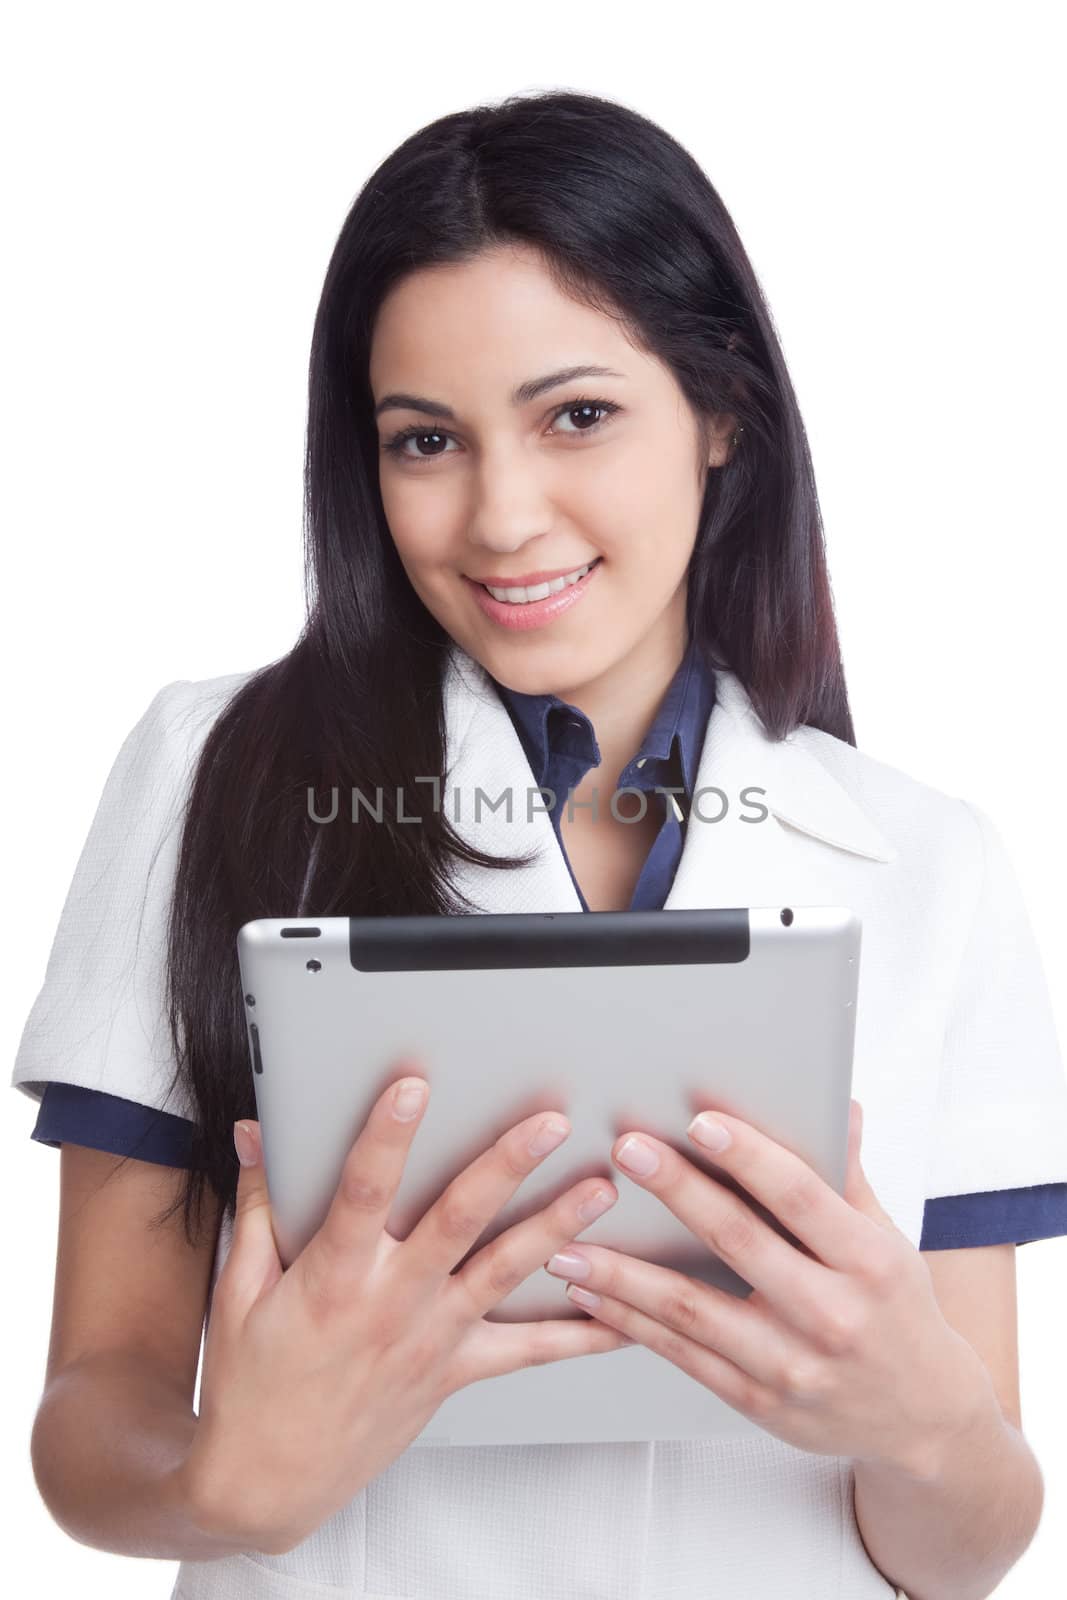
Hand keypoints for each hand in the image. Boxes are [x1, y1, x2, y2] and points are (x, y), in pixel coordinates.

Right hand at [184, 1066, 630, 1555]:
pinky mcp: (454, 1372)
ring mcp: (430, 1339)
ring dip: (556, 1226)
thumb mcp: (240, 1287)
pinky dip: (580, 1335)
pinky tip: (621, 1316)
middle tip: (548, 1125)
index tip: (413, 1087)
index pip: (363, 1190)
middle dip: (506, 1166)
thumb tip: (255, 1134)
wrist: (267, 1482)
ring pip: (503, 1272)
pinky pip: (527, 1352)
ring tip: (600, 1190)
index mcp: (333, 1275)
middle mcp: (391, 1302)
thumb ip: (259, 1204)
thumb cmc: (253, 1384)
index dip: (388, 1137)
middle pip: (457, 1220)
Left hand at [543, 1100, 998, 1479]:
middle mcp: (831, 1315)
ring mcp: (790, 1364)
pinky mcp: (758, 1400)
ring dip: (623, 1275)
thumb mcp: (888, 1240)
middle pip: (738, 1242)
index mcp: (868, 1262)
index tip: (701, 1122)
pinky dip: (631, 1324)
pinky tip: (591, 1298)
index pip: (800, 1197)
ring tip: (569, 1243)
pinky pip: (683, 1356)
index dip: (748, 1157)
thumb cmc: (898, 1312)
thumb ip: (848, 1175)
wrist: (923, 1418)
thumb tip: (836, 1104)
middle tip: (625, 1151)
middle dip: (677, 1191)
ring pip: (693, 1311)